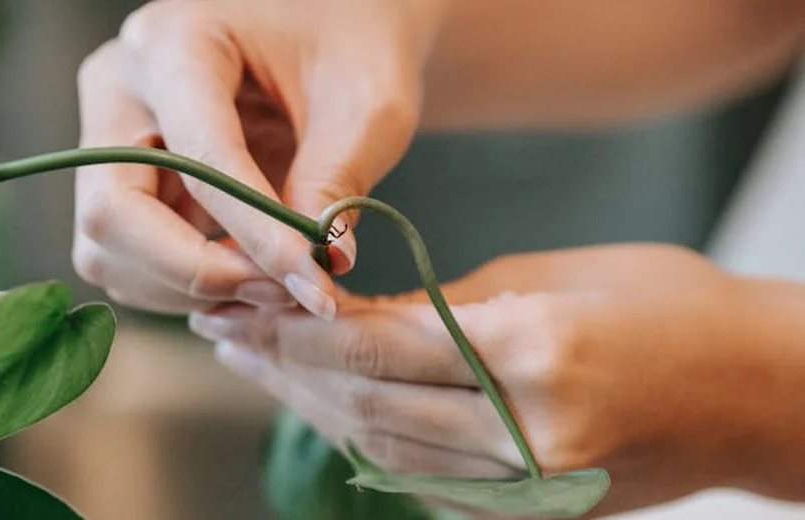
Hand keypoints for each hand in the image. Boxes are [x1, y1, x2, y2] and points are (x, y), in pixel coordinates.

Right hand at [72, 0, 441, 317]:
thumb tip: (316, 272)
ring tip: (276, 286)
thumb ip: (337, 182)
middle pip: (112, 212)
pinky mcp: (121, 181)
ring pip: (107, 249)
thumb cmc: (351, 44)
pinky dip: (183, 288)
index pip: (198, 157)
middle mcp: (120, 88)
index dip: (252, 231)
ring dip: (188, 289)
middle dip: (195, 271)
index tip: (310, 279)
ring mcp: (109, 137)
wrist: (328, 28)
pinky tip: (247, 280)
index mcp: (174, 41)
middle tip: (281, 292)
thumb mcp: (368, 102)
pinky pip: (126, 260)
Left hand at [189, 243, 786, 516]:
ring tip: (256, 368)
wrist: (749, 393)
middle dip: (284, 367)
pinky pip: (421, 479)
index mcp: (536, 352)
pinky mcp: (530, 513)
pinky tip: (322, 409)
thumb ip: (440, 306)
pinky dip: (363, 442)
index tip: (242, 301)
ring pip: (382, 450)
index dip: (298, 326)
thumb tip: (347, 320)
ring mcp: (530, 488)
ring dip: (309, 408)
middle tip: (225, 333)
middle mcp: (528, 433)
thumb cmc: (661, 305)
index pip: (379, 346)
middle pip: (367, 405)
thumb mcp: (545, 276)